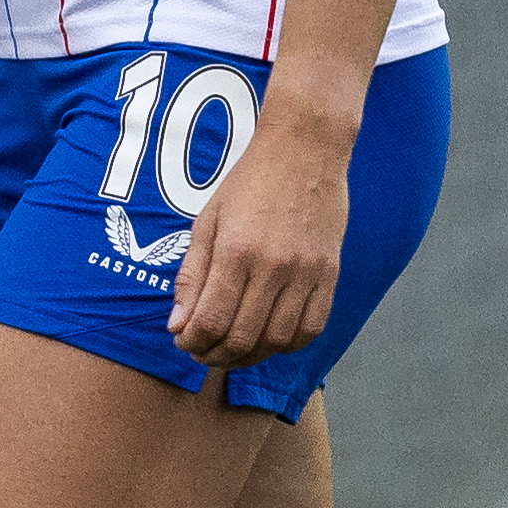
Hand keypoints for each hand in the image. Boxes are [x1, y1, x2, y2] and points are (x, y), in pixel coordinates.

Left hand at [166, 85, 354, 368]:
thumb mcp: (208, 220)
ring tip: (232, 350)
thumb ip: (192, 274)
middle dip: (215, 355)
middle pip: (243, 338)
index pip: (211, 320)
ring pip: (277, 341)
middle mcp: (273, 266)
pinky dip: (287, 345)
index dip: (193, 342)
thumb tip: (177, 325)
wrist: (304, 150)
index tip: (183, 341)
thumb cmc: (250, 182)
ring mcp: (306, 273)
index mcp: (236, 250)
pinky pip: (311, 329)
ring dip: (250, 357)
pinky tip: (268, 339)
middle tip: (203, 352)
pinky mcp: (330, 275)